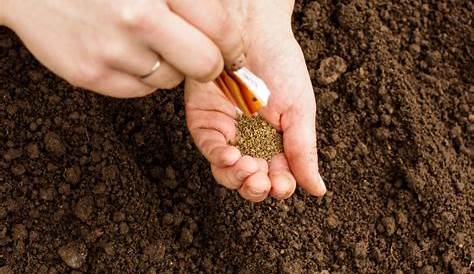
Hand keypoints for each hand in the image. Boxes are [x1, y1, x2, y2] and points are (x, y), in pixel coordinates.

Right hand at [2, 0, 244, 96]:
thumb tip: (227, 30)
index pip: (220, 28)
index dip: (233, 46)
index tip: (234, 53)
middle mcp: (137, 17)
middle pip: (204, 65)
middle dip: (210, 65)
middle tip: (204, 58)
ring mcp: (112, 49)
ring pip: (171, 80)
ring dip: (169, 66)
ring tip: (146, 42)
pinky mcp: (91, 75)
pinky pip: (140, 90)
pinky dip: (141, 76)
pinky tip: (124, 53)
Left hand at [185, 0, 325, 201]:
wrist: (255, 32)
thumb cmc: (282, 66)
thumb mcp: (300, 111)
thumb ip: (304, 152)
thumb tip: (318, 190)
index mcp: (276, 143)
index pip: (276, 177)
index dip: (279, 187)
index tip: (283, 186)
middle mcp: (250, 141)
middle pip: (249, 180)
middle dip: (256, 187)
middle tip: (263, 181)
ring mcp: (226, 133)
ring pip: (227, 172)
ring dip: (238, 178)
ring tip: (250, 170)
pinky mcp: (205, 121)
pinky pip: (210, 148)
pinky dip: (220, 158)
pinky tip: (232, 156)